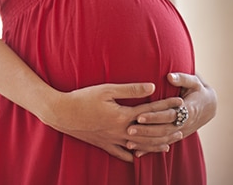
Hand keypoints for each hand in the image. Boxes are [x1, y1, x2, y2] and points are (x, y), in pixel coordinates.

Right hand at [46, 82, 181, 161]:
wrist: (62, 113)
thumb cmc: (83, 98)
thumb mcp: (106, 90)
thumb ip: (130, 90)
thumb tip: (151, 87)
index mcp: (123, 115)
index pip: (151, 110)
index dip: (166, 105)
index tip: (179, 102)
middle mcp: (121, 130)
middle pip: (150, 132)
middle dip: (167, 129)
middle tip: (182, 127)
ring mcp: (112, 139)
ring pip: (139, 145)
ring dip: (155, 144)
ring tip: (168, 145)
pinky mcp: (102, 144)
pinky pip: (120, 153)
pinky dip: (131, 155)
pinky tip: (137, 157)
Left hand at [126, 73, 216, 156]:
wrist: (208, 106)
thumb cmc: (197, 91)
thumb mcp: (194, 82)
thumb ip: (182, 79)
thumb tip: (169, 76)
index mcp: (187, 110)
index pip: (168, 115)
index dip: (154, 116)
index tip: (139, 116)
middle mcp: (183, 124)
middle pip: (163, 130)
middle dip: (146, 131)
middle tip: (129, 130)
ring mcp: (180, 132)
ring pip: (162, 141)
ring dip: (146, 143)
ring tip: (129, 142)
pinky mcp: (175, 137)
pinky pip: (162, 145)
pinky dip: (150, 149)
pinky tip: (137, 153)